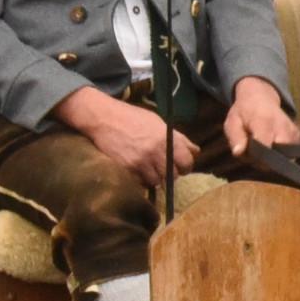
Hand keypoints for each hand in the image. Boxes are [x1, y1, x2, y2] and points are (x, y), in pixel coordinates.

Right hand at [60, 87, 177, 187]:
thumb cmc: (132, 118)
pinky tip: (137, 169)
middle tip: (164, 168)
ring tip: (149, 168)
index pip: (187, 162)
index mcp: (167, 138)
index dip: (186, 166)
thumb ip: (178, 138)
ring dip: (155, 178)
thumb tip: (196, 151)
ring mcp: (141, 161)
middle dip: (171, 173)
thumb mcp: (158, 123)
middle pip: (173, 175)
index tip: (181, 166)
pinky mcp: (127, 168)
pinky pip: (140, 182)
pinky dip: (140, 179)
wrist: (104, 118)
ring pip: (157, 181)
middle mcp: (156, 151)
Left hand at [221, 77, 299, 155]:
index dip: (257, 157)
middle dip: (264, 160)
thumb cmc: (244, 111)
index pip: (266, 148)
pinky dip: (280, 153)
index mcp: (264, 121)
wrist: (260, 97)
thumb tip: (239, 152)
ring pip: (284, 156)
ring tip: (262, 146)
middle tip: (254, 151)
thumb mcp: (232, 122)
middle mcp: (282, 126)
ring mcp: (292, 130)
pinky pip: (290, 152)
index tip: (249, 155)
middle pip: (277, 156)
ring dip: (272, 157)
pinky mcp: (297, 135)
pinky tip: (271, 144)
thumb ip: (235, 138)